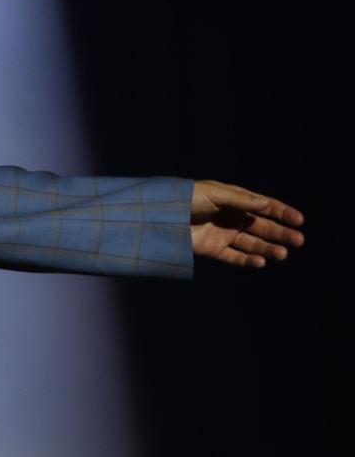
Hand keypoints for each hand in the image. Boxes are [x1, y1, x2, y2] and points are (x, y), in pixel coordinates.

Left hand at [189, 180, 305, 268]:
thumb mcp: (213, 194)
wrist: (156, 216)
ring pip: (252, 243)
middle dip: (281, 233)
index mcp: (233, 200)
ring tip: (282, 254)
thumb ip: (240, 200)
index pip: (262, 206)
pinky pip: (234, 256)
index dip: (282, 212)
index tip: (299, 220)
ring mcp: (222, 233)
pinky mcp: (212, 248)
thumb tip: (266, 203)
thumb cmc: (183, 198)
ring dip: (268, 249)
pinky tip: (260, 262)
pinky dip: (248, 260)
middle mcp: (230, 217)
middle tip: (299, 240)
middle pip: (261, 227)